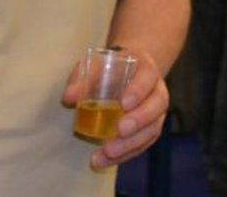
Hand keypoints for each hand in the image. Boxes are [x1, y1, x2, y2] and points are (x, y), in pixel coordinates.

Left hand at [62, 48, 169, 168]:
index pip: (147, 77)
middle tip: (119, 131)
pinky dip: (127, 153)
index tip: (124, 103)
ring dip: (131, 144)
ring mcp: (157, 111)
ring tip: (108, 153)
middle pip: (156, 106)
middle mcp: (157, 90)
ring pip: (152, 129)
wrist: (130, 70)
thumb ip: (83, 78)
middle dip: (138, 121)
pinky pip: (144, 143)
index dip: (138, 91)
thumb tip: (69, 98)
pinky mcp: (151, 129)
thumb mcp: (95, 65)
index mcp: (146, 68)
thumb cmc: (111, 66)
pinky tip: (108, 159)